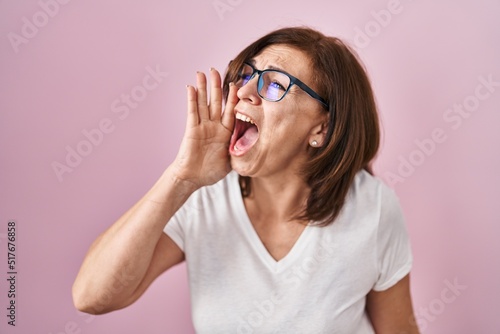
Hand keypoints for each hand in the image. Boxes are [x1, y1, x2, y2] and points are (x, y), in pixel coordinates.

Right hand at [172, 68, 237, 188]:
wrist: (192, 179)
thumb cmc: (210, 172)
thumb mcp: (231, 161)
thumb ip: (239, 151)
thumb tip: (254, 146)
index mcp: (225, 132)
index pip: (231, 110)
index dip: (234, 97)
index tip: (238, 84)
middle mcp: (214, 126)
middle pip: (216, 102)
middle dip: (217, 86)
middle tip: (216, 70)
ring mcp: (202, 126)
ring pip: (203, 103)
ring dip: (203, 88)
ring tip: (202, 73)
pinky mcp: (192, 129)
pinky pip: (192, 112)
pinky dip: (192, 100)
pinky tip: (191, 88)